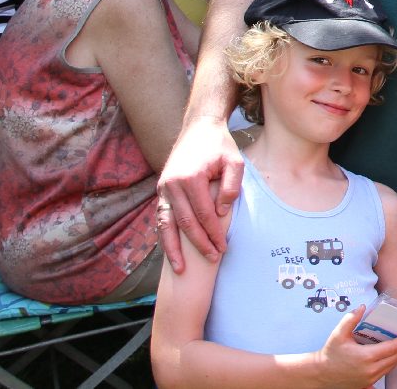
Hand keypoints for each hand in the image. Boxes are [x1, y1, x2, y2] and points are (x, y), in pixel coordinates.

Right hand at [156, 116, 243, 270]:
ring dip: (174, 248)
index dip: (214, 234)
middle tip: (212, 259)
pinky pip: (162, 217)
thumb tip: (221, 212)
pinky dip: (165, 236)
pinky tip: (171, 251)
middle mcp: (172, 184)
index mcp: (190, 178)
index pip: (204, 214)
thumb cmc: (219, 145)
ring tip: (180, 269)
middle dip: (198, 244)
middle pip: (185, 223)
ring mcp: (163, 188)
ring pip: (166, 224)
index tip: (223, 248)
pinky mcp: (161, 190)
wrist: (198, 128)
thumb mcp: (235, 161)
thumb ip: (231, 187)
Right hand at [313, 305, 396, 387]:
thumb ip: (351, 318)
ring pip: (391, 366)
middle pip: (396, 357)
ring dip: (396, 355)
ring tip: (394, 344)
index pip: (394, 347)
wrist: (321, 374)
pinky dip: (388, 364)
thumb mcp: (338, 333)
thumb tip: (363, 307)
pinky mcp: (367, 384)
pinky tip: (385, 356)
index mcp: (367, 357)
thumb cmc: (330, 354)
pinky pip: (384, 373)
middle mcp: (371, 370)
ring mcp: (369, 379)